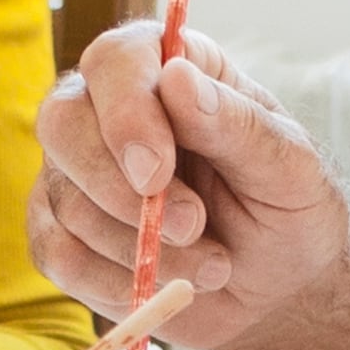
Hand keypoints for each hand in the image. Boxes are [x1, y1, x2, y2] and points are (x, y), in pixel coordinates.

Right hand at [30, 23, 349, 349]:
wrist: (276, 288)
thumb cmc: (287, 211)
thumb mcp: (289, 167)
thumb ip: (237, 123)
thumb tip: (176, 77)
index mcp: (167, 69)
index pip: (114, 61)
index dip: (125, 114)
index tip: (157, 174)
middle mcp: (106, 111)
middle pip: (61, 122)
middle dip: (117, 187)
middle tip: (192, 228)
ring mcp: (75, 173)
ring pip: (65, 200)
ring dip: (140, 247)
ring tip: (213, 265)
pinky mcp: (61, 234)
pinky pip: (59, 255)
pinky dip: (115, 281)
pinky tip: (166, 286)